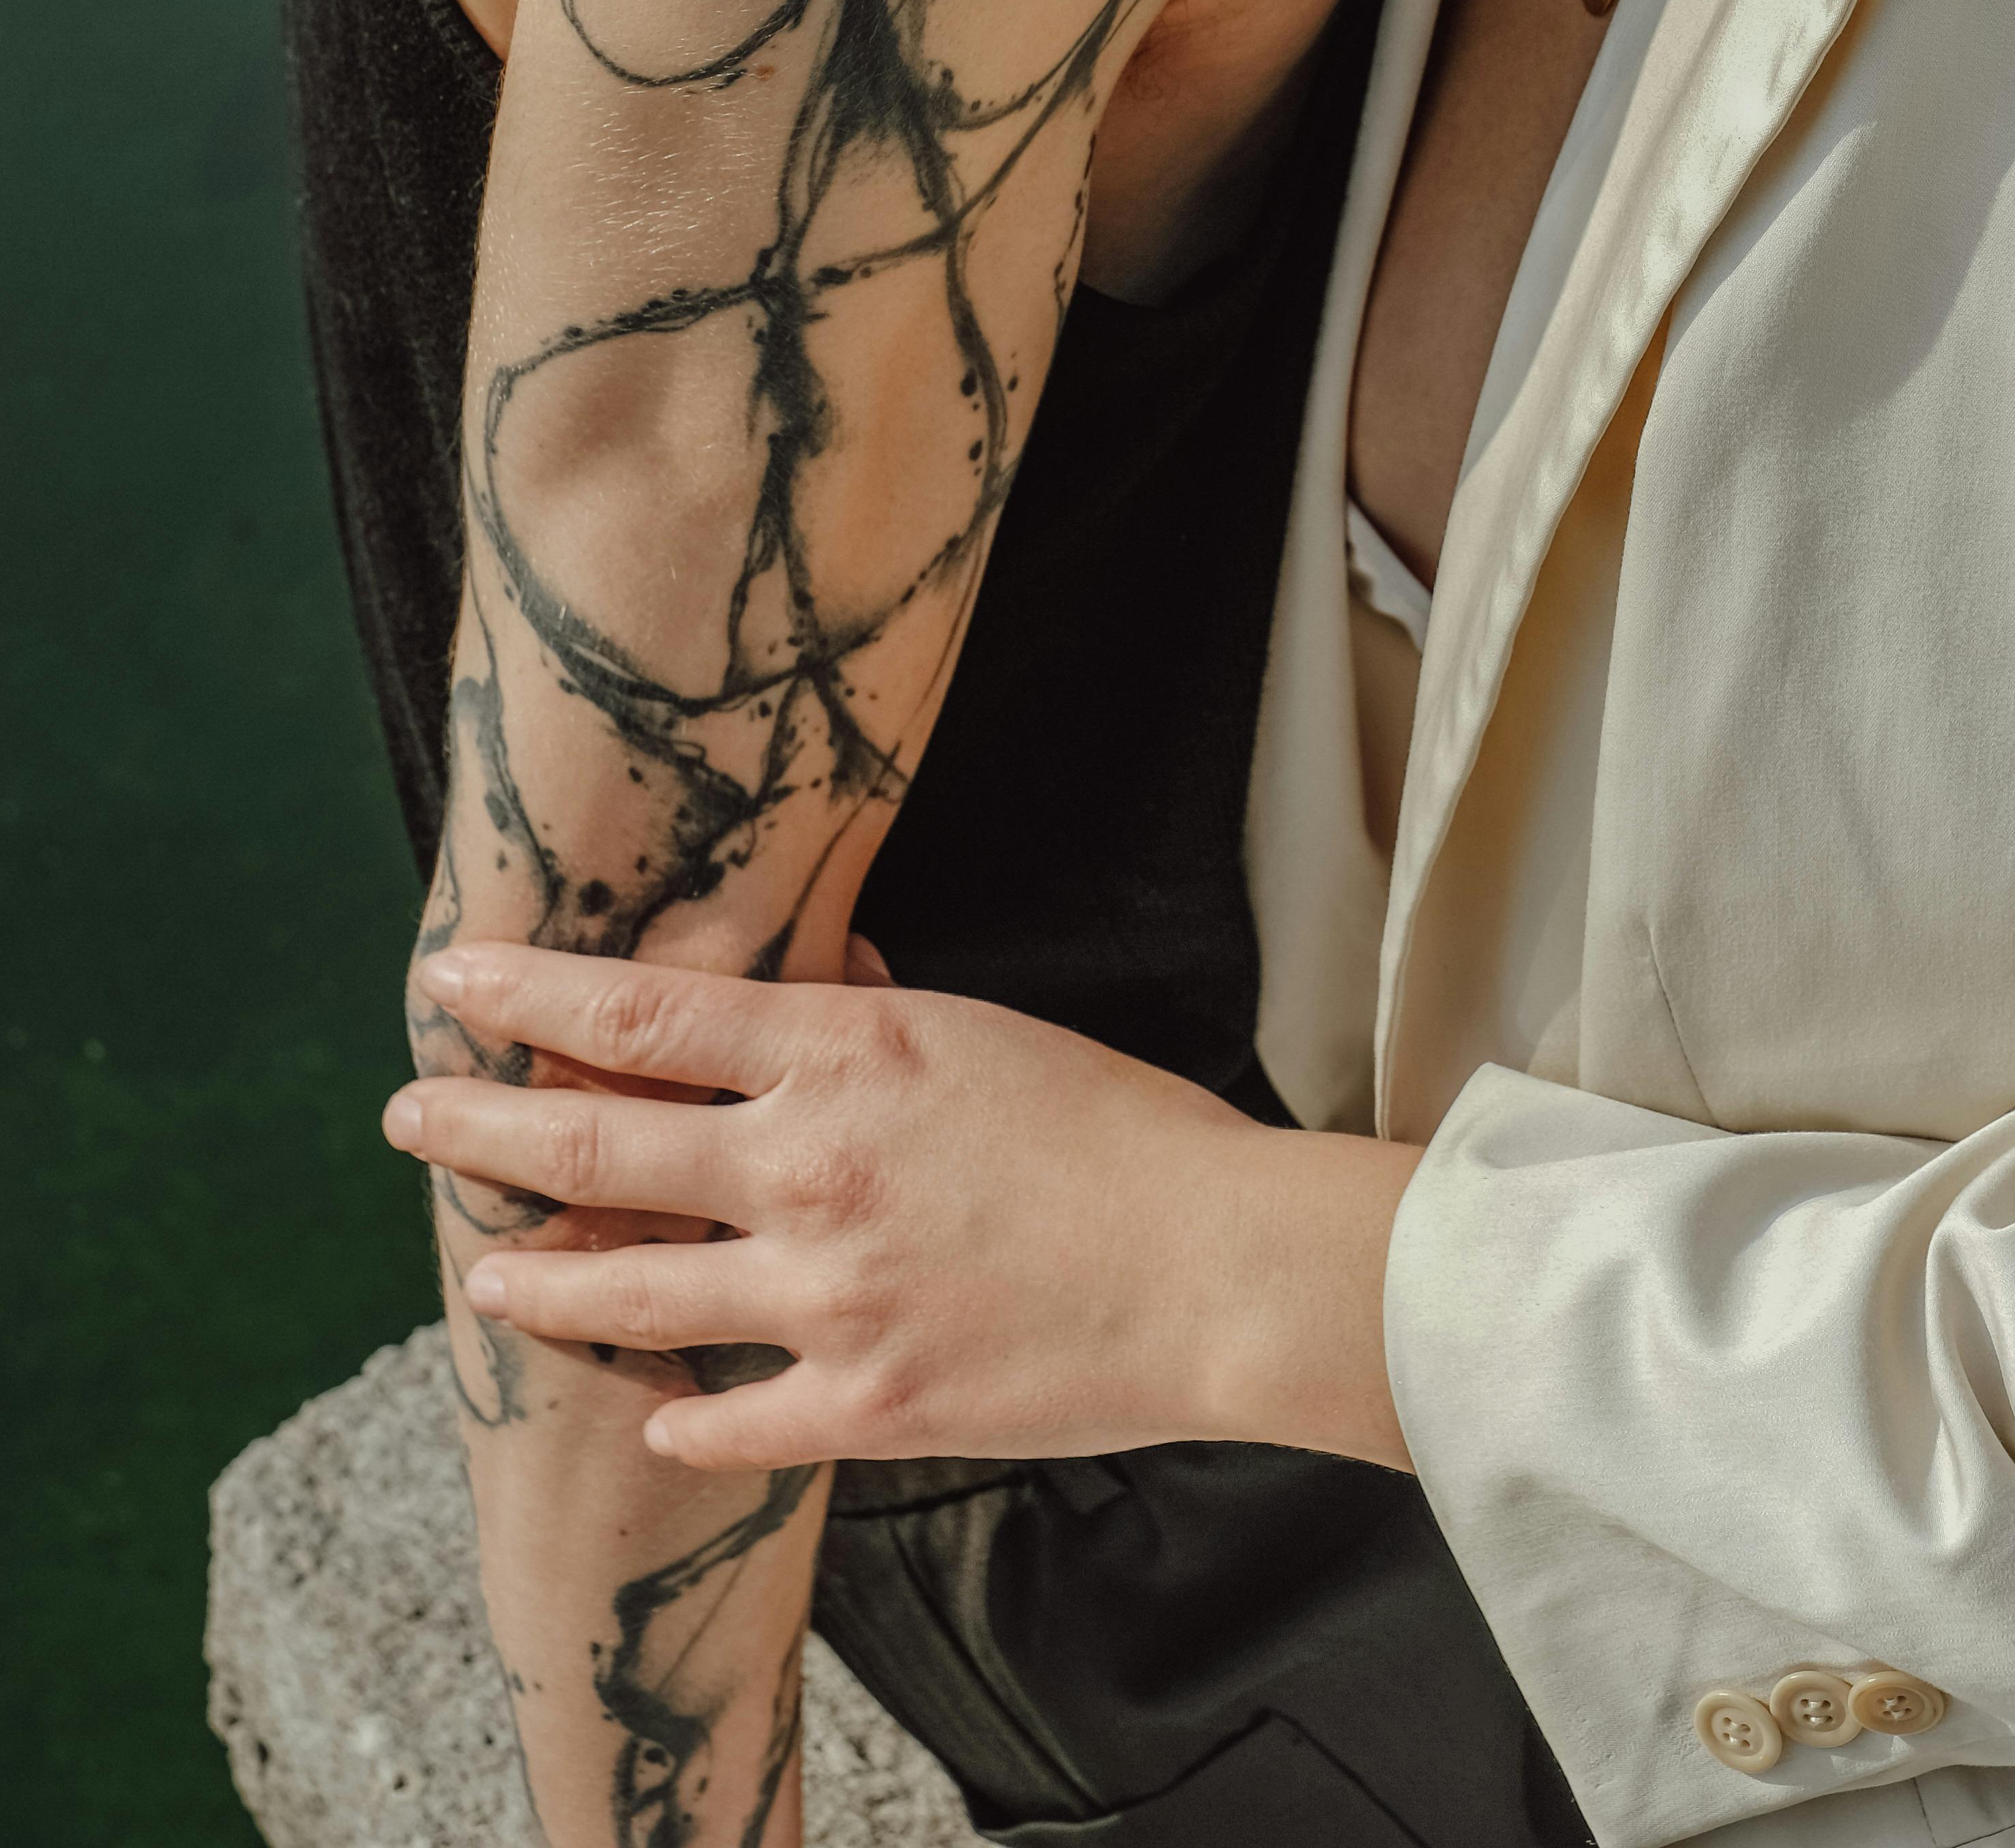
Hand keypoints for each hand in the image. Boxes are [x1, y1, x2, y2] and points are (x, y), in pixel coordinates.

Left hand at [385, 941, 1417, 1475]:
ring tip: (483, 1281)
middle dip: (480, 1131)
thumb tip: (809, 980)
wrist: (1213, 1265)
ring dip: (537, 1285)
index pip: (641, 1011)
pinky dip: (672, 1418)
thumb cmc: (1117, 1131)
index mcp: (841, 1055)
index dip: (529, 996)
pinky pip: (721, 1422)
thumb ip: (868, 1017)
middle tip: (412, 1116)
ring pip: (625, 1294)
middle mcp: (806, 1169)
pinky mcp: (860, 1405)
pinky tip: (650, 1413)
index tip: (454, 982)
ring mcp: (823, 1297)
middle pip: (592, 1147)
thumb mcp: (979, 1031)